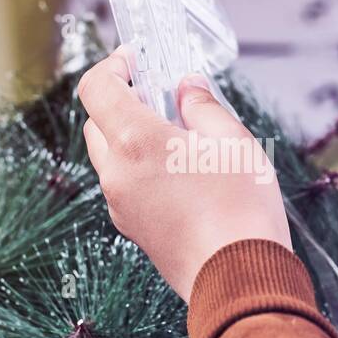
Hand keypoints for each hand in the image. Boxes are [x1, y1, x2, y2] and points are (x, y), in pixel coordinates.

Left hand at [77, 50, 292, 300]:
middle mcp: (116, 173)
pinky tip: (180, 171)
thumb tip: (187, 88)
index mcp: (135, 142)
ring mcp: (120, 204)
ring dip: (131, 136)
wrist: (239, 279)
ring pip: (109, 155)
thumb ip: (202, 105)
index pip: (97, 87)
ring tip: (178, 135)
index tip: (136, 57)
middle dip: (124, 100)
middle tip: (162, 93)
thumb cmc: (241, 211)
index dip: (113, 64)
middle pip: (97, 121)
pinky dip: (139, 167)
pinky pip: (124, 184)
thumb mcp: (233, 141)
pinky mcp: (132, 228)